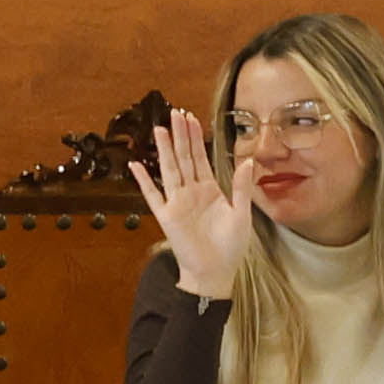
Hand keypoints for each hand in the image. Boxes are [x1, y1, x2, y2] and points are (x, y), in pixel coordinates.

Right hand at [131, 107, 254, 298]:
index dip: (195, 137)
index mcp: (210, 189)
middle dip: (180, 135)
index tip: (191, 117)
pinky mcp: (166, 216)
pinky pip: (152, 195)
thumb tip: (247, 160)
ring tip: (159, 130)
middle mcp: (191, 191)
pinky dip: (143, 181)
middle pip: (184, 158)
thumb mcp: (242, 213)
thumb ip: (241, 187)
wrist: (215, 271)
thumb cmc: (230, 246)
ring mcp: (177, 202)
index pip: (200, 157)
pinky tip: (136, 166)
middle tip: (175, 113)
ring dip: (164, 150)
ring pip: (169, 170)